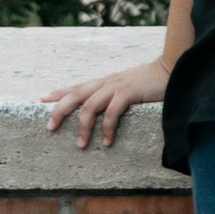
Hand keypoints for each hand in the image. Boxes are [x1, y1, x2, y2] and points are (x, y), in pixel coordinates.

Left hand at [42, 58, 168, 149]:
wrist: (172, 69)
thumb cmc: (151, 81)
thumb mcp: (128, 86)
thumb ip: (115, 94)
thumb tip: (104, 110)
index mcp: (105, 81)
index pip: (77, 86)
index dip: (59, 92)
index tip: (42, 99)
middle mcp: (107, 82)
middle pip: (76, 94)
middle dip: (60, 110)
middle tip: (49, 127)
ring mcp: (116, 86)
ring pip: (90, 106)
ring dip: (83, 126)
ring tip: (81, 145)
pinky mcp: (128, 92)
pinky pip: (112, 112)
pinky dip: (107, 128)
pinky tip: (106, 141)